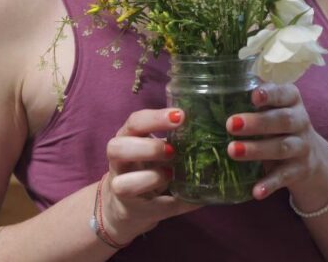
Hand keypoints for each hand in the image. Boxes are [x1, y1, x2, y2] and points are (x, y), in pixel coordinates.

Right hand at [102, 108, 200, 243]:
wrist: (129, 205)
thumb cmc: (147, 167)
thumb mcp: (154, 149)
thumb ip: (174, 139)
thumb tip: (211, 131)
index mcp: (126, 138)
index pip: (134, 122)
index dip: (155, 118)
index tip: (181, 116)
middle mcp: (118, 161)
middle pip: (116, 148)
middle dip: (147, 148)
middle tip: (173, 150)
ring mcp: (120, 188)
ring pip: (124, 184)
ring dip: (153, 178)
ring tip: (171, 174)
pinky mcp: (132, 210)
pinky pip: (153, 208)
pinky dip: (175, 203)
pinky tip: (190, 197)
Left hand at [225, 84, 327, 205]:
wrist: (312, 157)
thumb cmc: (280, 124)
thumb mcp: (274, 107)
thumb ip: (255, 98)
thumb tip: (217, 87)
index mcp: (292, 100)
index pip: (284, 93)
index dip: (270, 94)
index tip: (253, 96)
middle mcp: (301, 121)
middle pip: (282, 121)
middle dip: (257, 123)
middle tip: (230, 124)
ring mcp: (302, 147)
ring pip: (282, 148)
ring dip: (257, 150)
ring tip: (232, 151)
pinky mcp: (300, 171)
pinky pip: (285, 177)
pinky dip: (270, 184)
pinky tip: (255, 191)